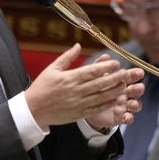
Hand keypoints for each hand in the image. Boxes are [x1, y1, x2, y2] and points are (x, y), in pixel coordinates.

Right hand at [25, 43, 142, 127]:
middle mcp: (75, 91)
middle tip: (125, 73)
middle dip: (115, 78)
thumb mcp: (52, 69)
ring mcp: (78, 104)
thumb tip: (78, 45)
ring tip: (124, 85)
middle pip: (100, 84)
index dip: (106, 67)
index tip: (116, 63)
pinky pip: (96, 109)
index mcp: (69, 78)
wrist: (33, 110)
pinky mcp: (78, 114)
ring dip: (114, 91)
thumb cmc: (41, 87)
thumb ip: (67, 57)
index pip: (92, 71)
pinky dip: (107, 104)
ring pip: (101, 97)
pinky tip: (115, 100)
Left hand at [84, 54, 143, 129]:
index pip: (131, 76)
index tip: (139, 72)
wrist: (86, 107)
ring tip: (133, 104)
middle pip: (135, 91)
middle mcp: (125, 94)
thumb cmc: (94, 88)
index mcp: (120, 82)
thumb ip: (100, 67)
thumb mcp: (95, 77)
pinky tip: (127, 117)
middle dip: (138, 89)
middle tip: (139, 87)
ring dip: (136, 104)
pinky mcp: (120, 117)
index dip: (136, 74)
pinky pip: (128, 118)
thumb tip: (105, 56)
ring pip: (135, 105)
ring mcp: (124, 106)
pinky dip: (129, 118)